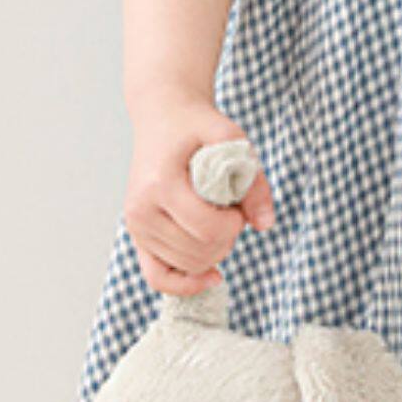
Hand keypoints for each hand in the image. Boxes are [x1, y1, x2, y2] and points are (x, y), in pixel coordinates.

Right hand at [123, 97, 278, 294]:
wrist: (161, 118)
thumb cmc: (196, 126)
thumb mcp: (231, 138)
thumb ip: (253, 180)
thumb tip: (265, 225)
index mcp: (160, 184)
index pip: (207, 229)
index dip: (234, 224)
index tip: (238, 204)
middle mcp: (141, 209)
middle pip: (199, 252)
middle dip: (227, 237)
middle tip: (229, 209)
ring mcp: (136, 226)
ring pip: (187, 266)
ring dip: (213, 251)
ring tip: (215, 220)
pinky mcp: (137, 235)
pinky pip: (158, 278)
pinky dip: (185, 284)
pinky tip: (210, 276)